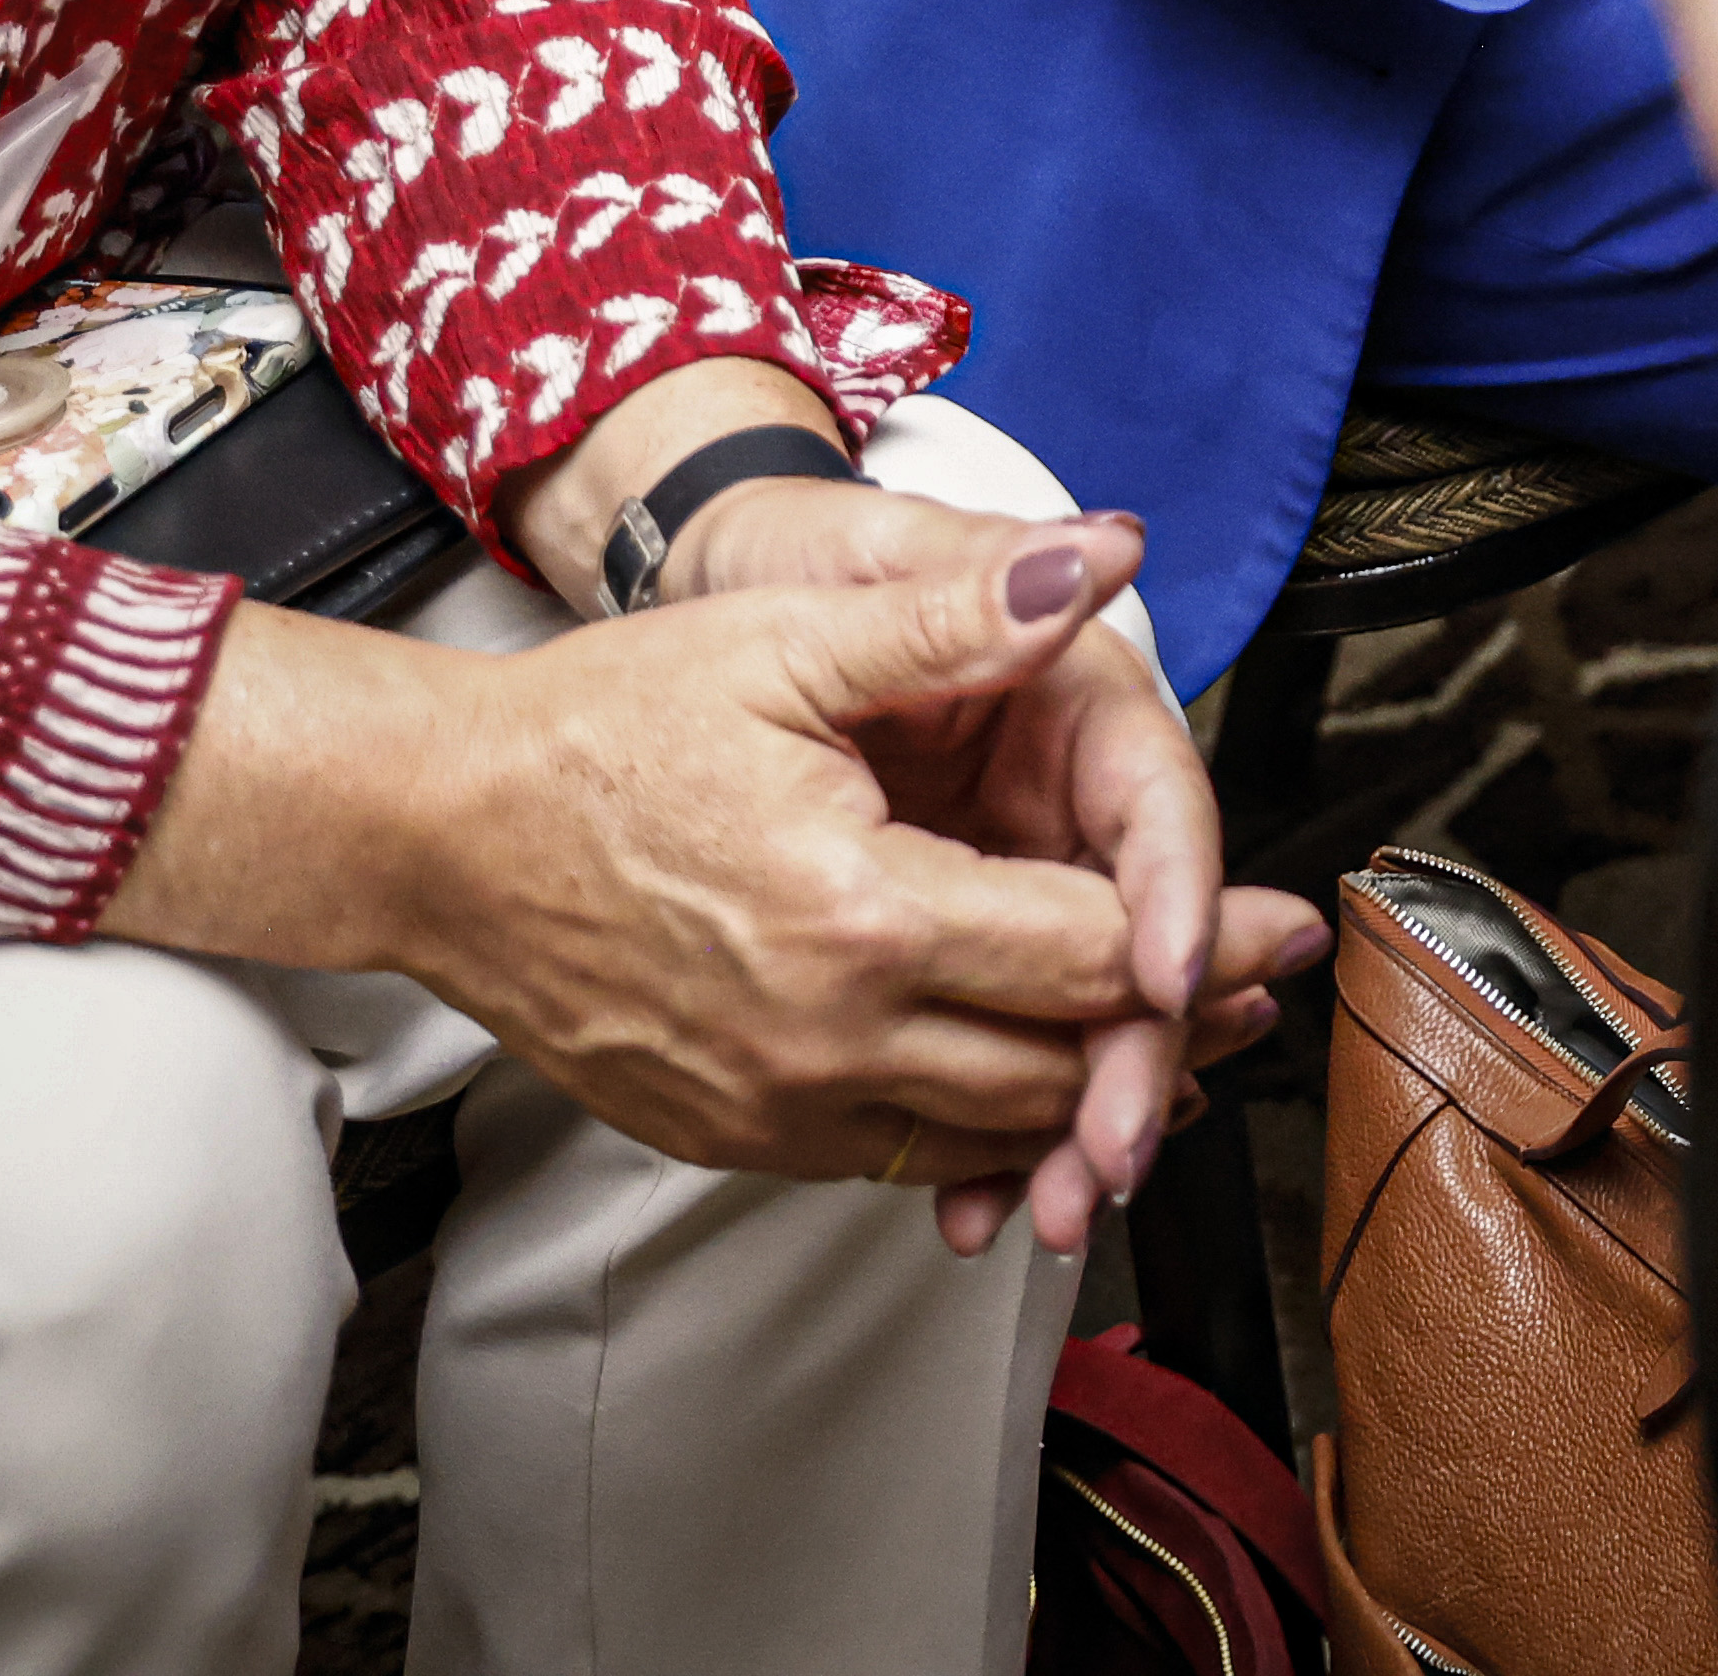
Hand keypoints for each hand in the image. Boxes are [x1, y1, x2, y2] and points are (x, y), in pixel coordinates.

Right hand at [315, 539, 1259, 1225]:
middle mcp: (828, 1036)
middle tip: (1253, 991)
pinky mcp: (739, 1136)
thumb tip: (1097, 558)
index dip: (1198, 941)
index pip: (1089, 953)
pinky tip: (1032, 1084)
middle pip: (1061, 1063)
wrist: (440, 835)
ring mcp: (778, 1105)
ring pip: (992, 1131)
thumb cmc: (598, 732)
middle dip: (1172, 1031)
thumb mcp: (787, 644)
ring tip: (1170, 1043)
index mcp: (861, 911)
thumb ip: (959, 615)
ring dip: (1092, 1095)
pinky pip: (903, 1158)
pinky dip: (986, 1129)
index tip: (1277, 926)